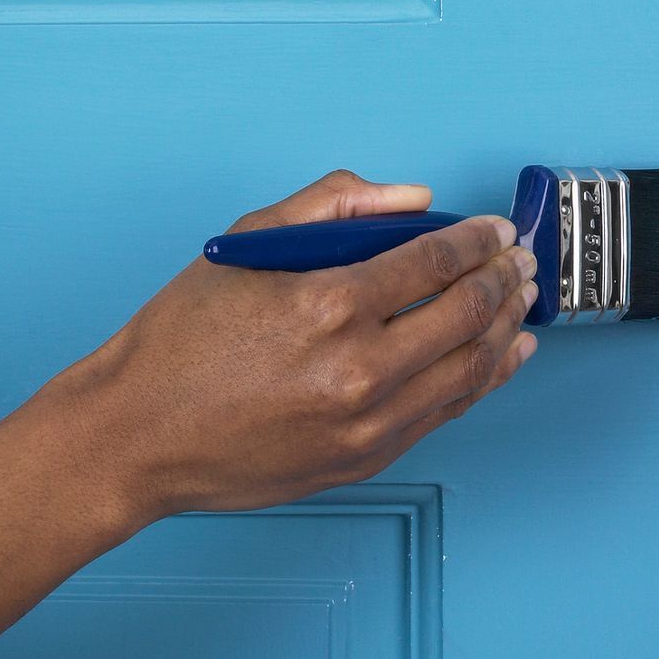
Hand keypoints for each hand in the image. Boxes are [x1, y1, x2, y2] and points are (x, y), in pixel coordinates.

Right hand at [56, 170, 539, 522]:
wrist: (134, 436)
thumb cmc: (181, 338)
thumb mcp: (249, 242)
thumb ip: (336, 204)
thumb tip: (415, 199)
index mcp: (328, 302)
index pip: (435, 261)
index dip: (477, 239)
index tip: (495, 227)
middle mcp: (357, 367)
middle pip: (466, 313)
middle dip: (504, 278)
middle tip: (520, 258)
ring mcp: (366, 421)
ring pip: (470, 367)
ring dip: (507, 327)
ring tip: (524, 298)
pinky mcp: (365, 458)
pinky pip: (447, 410)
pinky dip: (485, 377)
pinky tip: (505, 353)